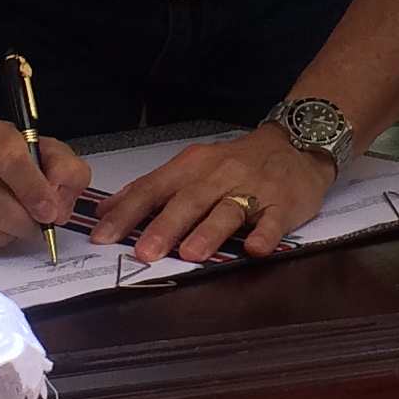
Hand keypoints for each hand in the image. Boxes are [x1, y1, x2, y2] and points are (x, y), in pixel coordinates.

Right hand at [0, 117, 91, 260]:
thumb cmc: (5, 157)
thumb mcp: (45, 150)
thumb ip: (67, 171)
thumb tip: (62, 206)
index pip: (12, 163)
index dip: (35, 192)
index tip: (51, 212)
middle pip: (3, 209)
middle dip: (30, 223)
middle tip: (39, 221)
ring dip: (10, 235)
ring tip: (14, 219)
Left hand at [92, 123, 333, 262]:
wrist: (295, 144)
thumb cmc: (236, 162)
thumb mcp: (191, 167)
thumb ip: (151, 189)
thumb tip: (106, 211)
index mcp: (192, 166)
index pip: (153, 188)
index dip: (127, 212)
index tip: (103, 236)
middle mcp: (219, 174)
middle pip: (188, 200)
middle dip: (165, 226)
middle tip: (144, 252)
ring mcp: (254, 187)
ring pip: (228, 209)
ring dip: (209, 232)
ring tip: (191, 254)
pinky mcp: (284, 202)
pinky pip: (274, 220)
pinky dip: (265, 234)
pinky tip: (255, 248)